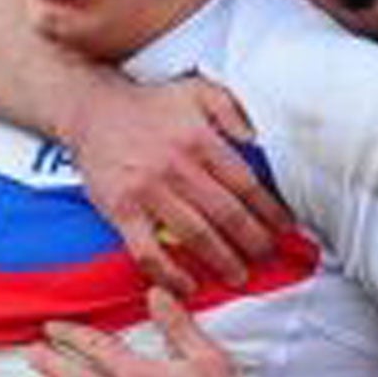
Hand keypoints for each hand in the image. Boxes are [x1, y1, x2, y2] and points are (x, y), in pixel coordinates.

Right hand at [60, 74, 285, 292]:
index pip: (246, 184)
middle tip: (267, 256)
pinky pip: (149, 252)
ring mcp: (147, 191)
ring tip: (239, 276)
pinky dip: (171, 274)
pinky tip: (188, 286)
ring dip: (222, 261)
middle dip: (254, 242)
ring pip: (195, 236)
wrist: (93, 111)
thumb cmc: (151, 107)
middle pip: (227, 214)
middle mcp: (176, 166)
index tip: (284, 228)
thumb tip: (260, 138)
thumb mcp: (198, 91)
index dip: (270, 210)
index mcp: (200, 140)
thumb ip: (233, 109)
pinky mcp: (121, 211)